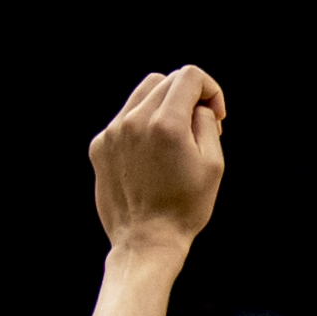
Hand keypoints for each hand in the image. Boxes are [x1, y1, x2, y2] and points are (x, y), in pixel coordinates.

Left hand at [88, 66, 226, 251]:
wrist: (146, 240)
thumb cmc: (186, 207)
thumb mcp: (214, 165)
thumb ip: (207, 124)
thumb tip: (197, 107)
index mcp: (165, 124)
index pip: (188, 76)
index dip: (211, 89)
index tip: (216, 115)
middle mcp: (133, 121)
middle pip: (164, 81)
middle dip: (189, 97)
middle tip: (200, 128)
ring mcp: (112, 132)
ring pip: (141, 95)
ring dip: (164, 106)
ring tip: (175, 138)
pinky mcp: (99, 145)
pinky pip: (125, 118)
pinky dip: (143, 125)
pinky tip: (153, 155)